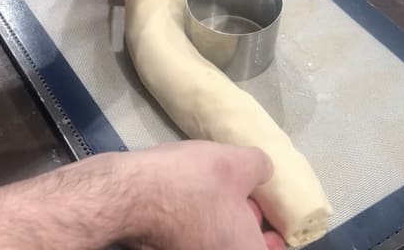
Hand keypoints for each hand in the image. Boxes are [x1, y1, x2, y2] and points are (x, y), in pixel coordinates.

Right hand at [118, 141, 286, 249]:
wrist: (128, 193)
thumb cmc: (191, 183)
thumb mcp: (238, 163)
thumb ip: (262, 167)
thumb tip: (263, 171)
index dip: (275, 238)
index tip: (272, 220)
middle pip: (242, 245)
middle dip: (249, 223)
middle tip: (250, 198)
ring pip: (218, 240)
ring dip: (225, 219)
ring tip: (224, 189)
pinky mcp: (167, 247)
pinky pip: (197, 237)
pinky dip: (203, 220)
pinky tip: (197, 193)